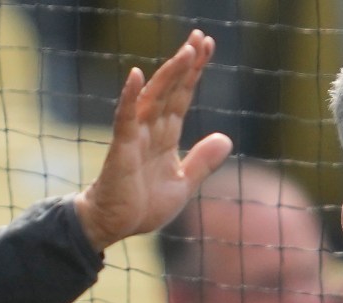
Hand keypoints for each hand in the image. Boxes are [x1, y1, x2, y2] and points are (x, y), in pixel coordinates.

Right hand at [73, 32, 234, 252]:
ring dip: (169, 74)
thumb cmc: (142, 204)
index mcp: (165, 135)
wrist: (115, 225)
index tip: (206, 47)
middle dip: (186, 64)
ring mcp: (135, 136)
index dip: (194, 72)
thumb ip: (203, 162)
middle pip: (171, 89)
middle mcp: (151, 129)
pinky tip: (136, 75)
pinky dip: (131, 97)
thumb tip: (226, 138)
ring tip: (186, 51)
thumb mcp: (183, 183)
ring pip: (154, 98)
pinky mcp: (122, 149)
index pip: (182, 96)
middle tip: (199, 36)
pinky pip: (125, 118)